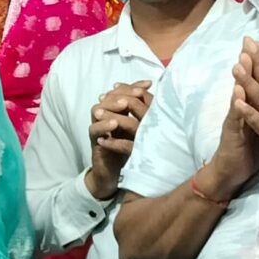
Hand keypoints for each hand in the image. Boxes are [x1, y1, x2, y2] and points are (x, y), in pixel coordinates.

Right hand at [84, 81, 153, 199]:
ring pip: (97, 110)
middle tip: (134, 93)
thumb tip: (164, 104)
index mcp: (117, 112)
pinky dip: (102, 126)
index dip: (134, 86)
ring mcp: (99, 129)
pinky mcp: (94, 142)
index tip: (148, 84)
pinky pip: (94, 130)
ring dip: (110, 106)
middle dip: (122, 93)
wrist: (113, 174)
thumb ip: (147, 119)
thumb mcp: (140, 133)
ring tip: (123, 105)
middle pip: (108, 97)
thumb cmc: (128, 151)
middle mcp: (105, 117)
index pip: (122, 92)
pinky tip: (113, 124)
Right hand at [199, 44, 258, 199]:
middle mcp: (242, 109)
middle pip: (247, 82)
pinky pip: (235, 118)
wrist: (231, 171)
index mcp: (253, 107)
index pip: (258, 82)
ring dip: (240, 79)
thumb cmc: (248, 149)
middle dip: (249, 62)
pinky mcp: (232, 133)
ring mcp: (235, 120)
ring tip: (241, 60)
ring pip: (238, 96)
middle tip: (249, 42)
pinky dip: (237, 106)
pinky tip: (236, 94)